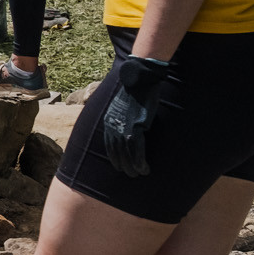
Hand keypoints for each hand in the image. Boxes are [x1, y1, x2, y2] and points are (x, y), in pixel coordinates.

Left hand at [101, 55, 171, 177]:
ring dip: (132, 167)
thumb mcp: (123, 104)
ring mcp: (123, 128)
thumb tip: (127, 119)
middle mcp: (113, 127)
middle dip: (122, 165)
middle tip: (129, 174)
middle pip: (116, 152)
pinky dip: (140, 162)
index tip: (119, 165)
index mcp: (109, 121)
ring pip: (126, 155)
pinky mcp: (136, 128)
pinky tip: (144, 169)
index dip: (114, 157)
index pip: (109, 144)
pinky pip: (137, 151)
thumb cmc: (133, 90)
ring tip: (139, 174)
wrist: (138, 80)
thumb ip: (123, 114)